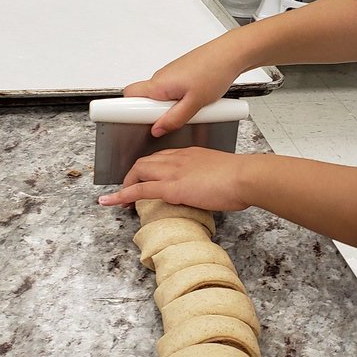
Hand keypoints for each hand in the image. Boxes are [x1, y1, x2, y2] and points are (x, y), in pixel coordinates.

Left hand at [98, 147, 249, 211]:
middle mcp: (178, 159)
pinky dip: (122, 196)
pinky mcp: (172, 188)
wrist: (245, 177)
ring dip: (126, 185)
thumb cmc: (242, 178)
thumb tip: (209, 192)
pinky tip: (111, 202)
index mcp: (190, 154)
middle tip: (129, 190)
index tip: (147, 178)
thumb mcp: (223, 174)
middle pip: (145, 161)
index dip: (150, 169)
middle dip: (133, 175)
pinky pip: (140, 190)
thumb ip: (211, 180)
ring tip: (118, 200)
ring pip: (139, 171)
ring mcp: (173, 172)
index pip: (162, 157)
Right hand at [124, 32, 244, 136]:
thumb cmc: (215, 71)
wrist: (231, 54)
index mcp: (158, 84)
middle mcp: (161, 77)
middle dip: (156, 113)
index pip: (128, 96)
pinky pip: (173, 92)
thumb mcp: (195, 104)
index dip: (127, 110)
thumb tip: (157, 130)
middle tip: (173, 118)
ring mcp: (171, 75)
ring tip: (191, 109)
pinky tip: (196, 101)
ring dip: (171, 107)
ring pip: (161, 97)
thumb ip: (174, 119)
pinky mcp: (181, 75)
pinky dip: (181, 100)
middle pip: (145, 100)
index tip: (130, 122)